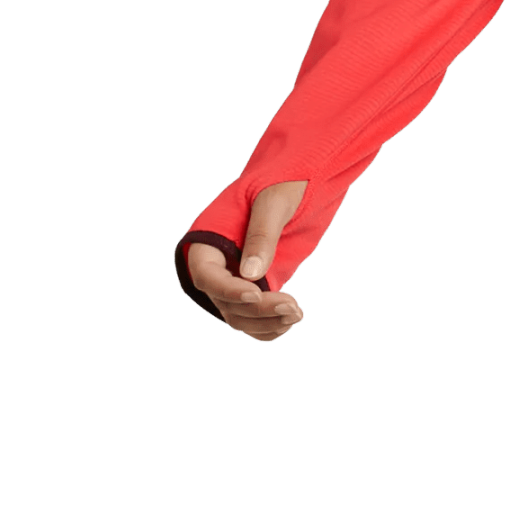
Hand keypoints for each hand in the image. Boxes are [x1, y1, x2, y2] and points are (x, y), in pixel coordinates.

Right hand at [184, 180, 309, 342]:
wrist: (298, 179)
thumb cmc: (282, 181)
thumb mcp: (274, 201)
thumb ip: (262, 234)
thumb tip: (252, 274)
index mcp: (208, 239)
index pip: (206, 274)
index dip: (227, 290)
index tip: (255, 296)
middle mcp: (216, 263)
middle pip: (224, 300)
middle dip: (256, 309)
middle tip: (292, 307)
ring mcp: (233, 277)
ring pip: (237, 313)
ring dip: (263, 322)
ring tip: (295, 315)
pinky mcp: (253, 286)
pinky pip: (251, 315)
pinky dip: (267, 325)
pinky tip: (288, 322)